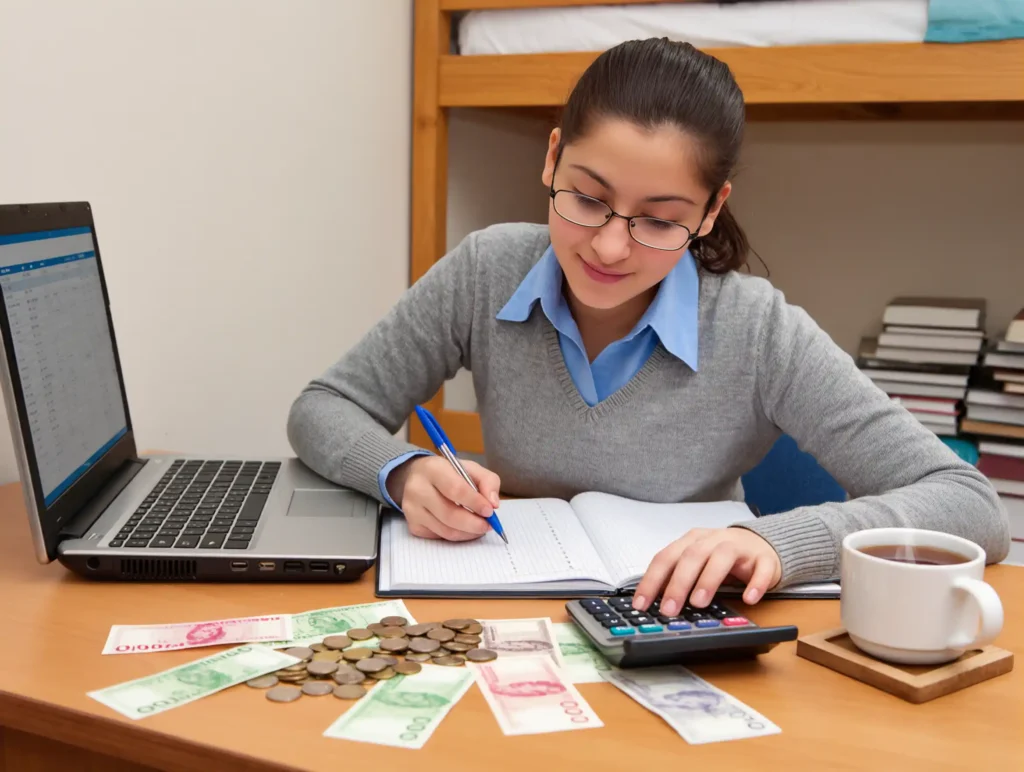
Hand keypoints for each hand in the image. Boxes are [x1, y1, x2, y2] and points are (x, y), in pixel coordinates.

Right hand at [386, 455, 500, 540]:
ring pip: (445, 530)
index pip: (455, 489)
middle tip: (488, 525)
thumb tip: (493, 503)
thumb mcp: (470, 468)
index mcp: (433, 469)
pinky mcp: (413, 525)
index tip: (490, 511)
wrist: (418, 477)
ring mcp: (412, 509)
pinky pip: (440, 537)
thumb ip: (487, 481)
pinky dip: (457, 536)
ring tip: (479, 527)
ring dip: (468, 532)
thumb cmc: (448, 473)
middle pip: (449, 514)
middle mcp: (417, 489)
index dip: (475, 502)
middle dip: (474, 523)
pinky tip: (464, 528)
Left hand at [632, 527, 781, 614]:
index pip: (666, 558)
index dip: (652, 580)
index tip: (641, 604)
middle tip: (669, 609)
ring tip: (700, 602)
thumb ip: (677, 578)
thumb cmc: (722, 557)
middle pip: (692, 556)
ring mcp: (740, 547)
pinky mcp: (764, 558)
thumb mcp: (696, 564)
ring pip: (722, 557)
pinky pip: (761, 568)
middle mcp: (713, 540)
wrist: (761, 543)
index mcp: (692, 541)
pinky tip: (749, 599)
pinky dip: (755, 583)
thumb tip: (654, 603)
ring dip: (709, 579)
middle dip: (678, 583)